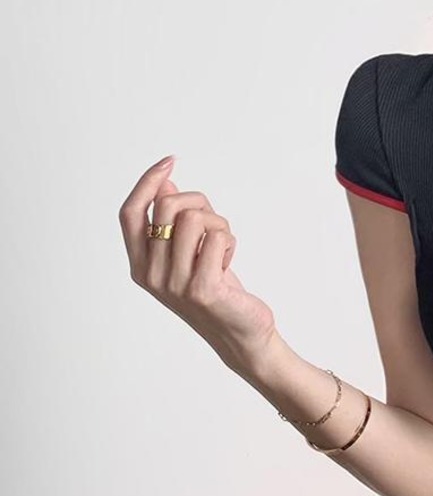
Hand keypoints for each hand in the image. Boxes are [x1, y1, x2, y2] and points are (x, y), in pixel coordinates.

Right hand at [120, 154, 278, 376]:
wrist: (240, 333)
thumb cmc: (215, 290)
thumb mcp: (188, 253)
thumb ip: (172, 221)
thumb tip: (164, 184)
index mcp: (140, 265)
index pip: (129, 214)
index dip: (146, 182)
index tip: (169, 161)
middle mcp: (151, 275)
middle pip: (168, 207)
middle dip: (200, 204)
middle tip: (215, 227)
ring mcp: (174, 283)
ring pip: (195, 218)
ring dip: (219, 226)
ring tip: (222, 250)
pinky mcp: (202, 288)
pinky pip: (217, 237)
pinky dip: (229, 242)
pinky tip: (228, 263)